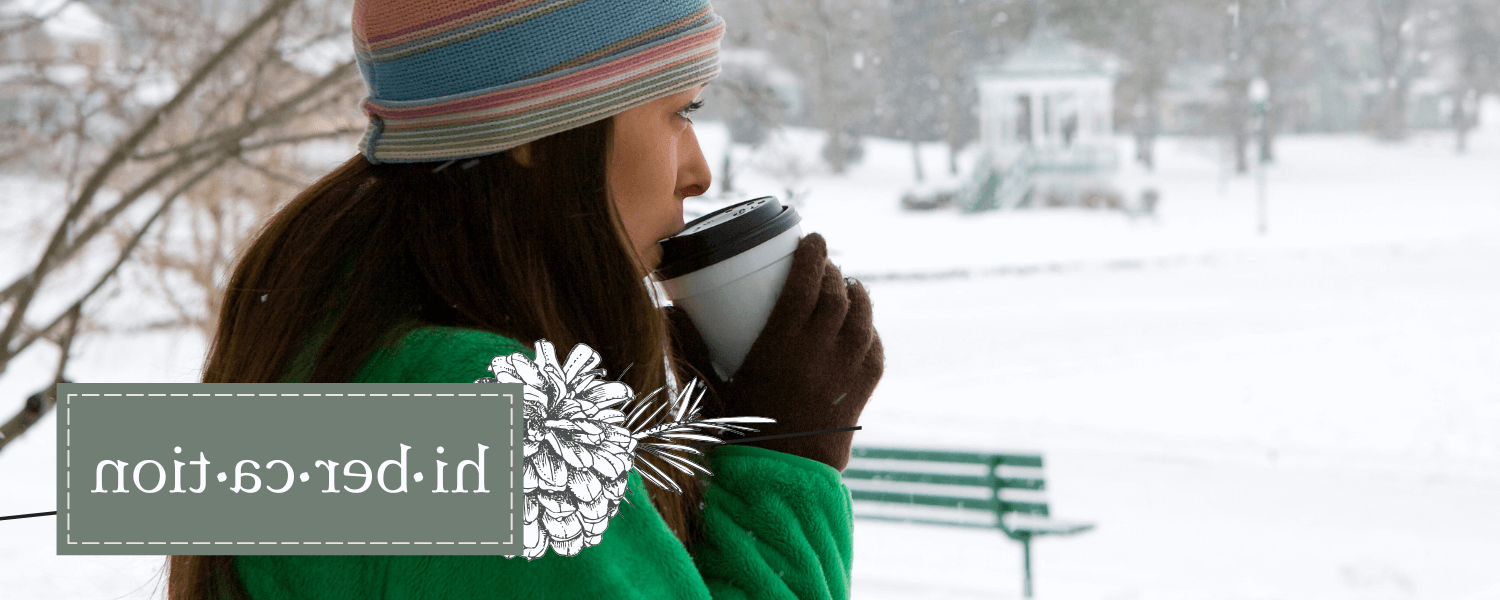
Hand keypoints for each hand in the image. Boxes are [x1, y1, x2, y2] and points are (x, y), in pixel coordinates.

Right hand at [665, 233, 883, 471]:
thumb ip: (690, 346)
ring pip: (862, 320)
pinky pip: (874, 354)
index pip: (804, 284)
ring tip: (850, 286)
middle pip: (835, 296)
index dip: (812, 255)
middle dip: (833, 271)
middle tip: (825, 262)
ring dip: (858, 296)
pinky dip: (871, 334)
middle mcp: (817, 355)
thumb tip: (668, 309)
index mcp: (779, 347)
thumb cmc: (738, 434)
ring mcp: (843, 375)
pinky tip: (864, 328)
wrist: (778, 482)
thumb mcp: (711, 387)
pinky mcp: (859, 396)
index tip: (812, 238)